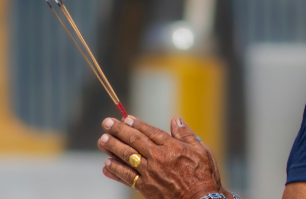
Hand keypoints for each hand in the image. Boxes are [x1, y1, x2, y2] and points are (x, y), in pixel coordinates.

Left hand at [97, 115, 227, 198]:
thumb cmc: (204, 175)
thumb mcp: (201, 150)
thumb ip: (186, 134)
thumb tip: (176, 119)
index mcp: (171, 146)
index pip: (149, 131)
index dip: (136, 124)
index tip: (125, 118)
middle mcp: (158, 157)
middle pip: (134, 141)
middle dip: (118, 131)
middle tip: (106, 123)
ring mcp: (150, 173)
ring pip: (127, 157)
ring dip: (113, 148)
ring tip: (102, 140)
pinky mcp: (146, 187)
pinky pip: (127, 177)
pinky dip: (116, 171)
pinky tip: (107, 165)